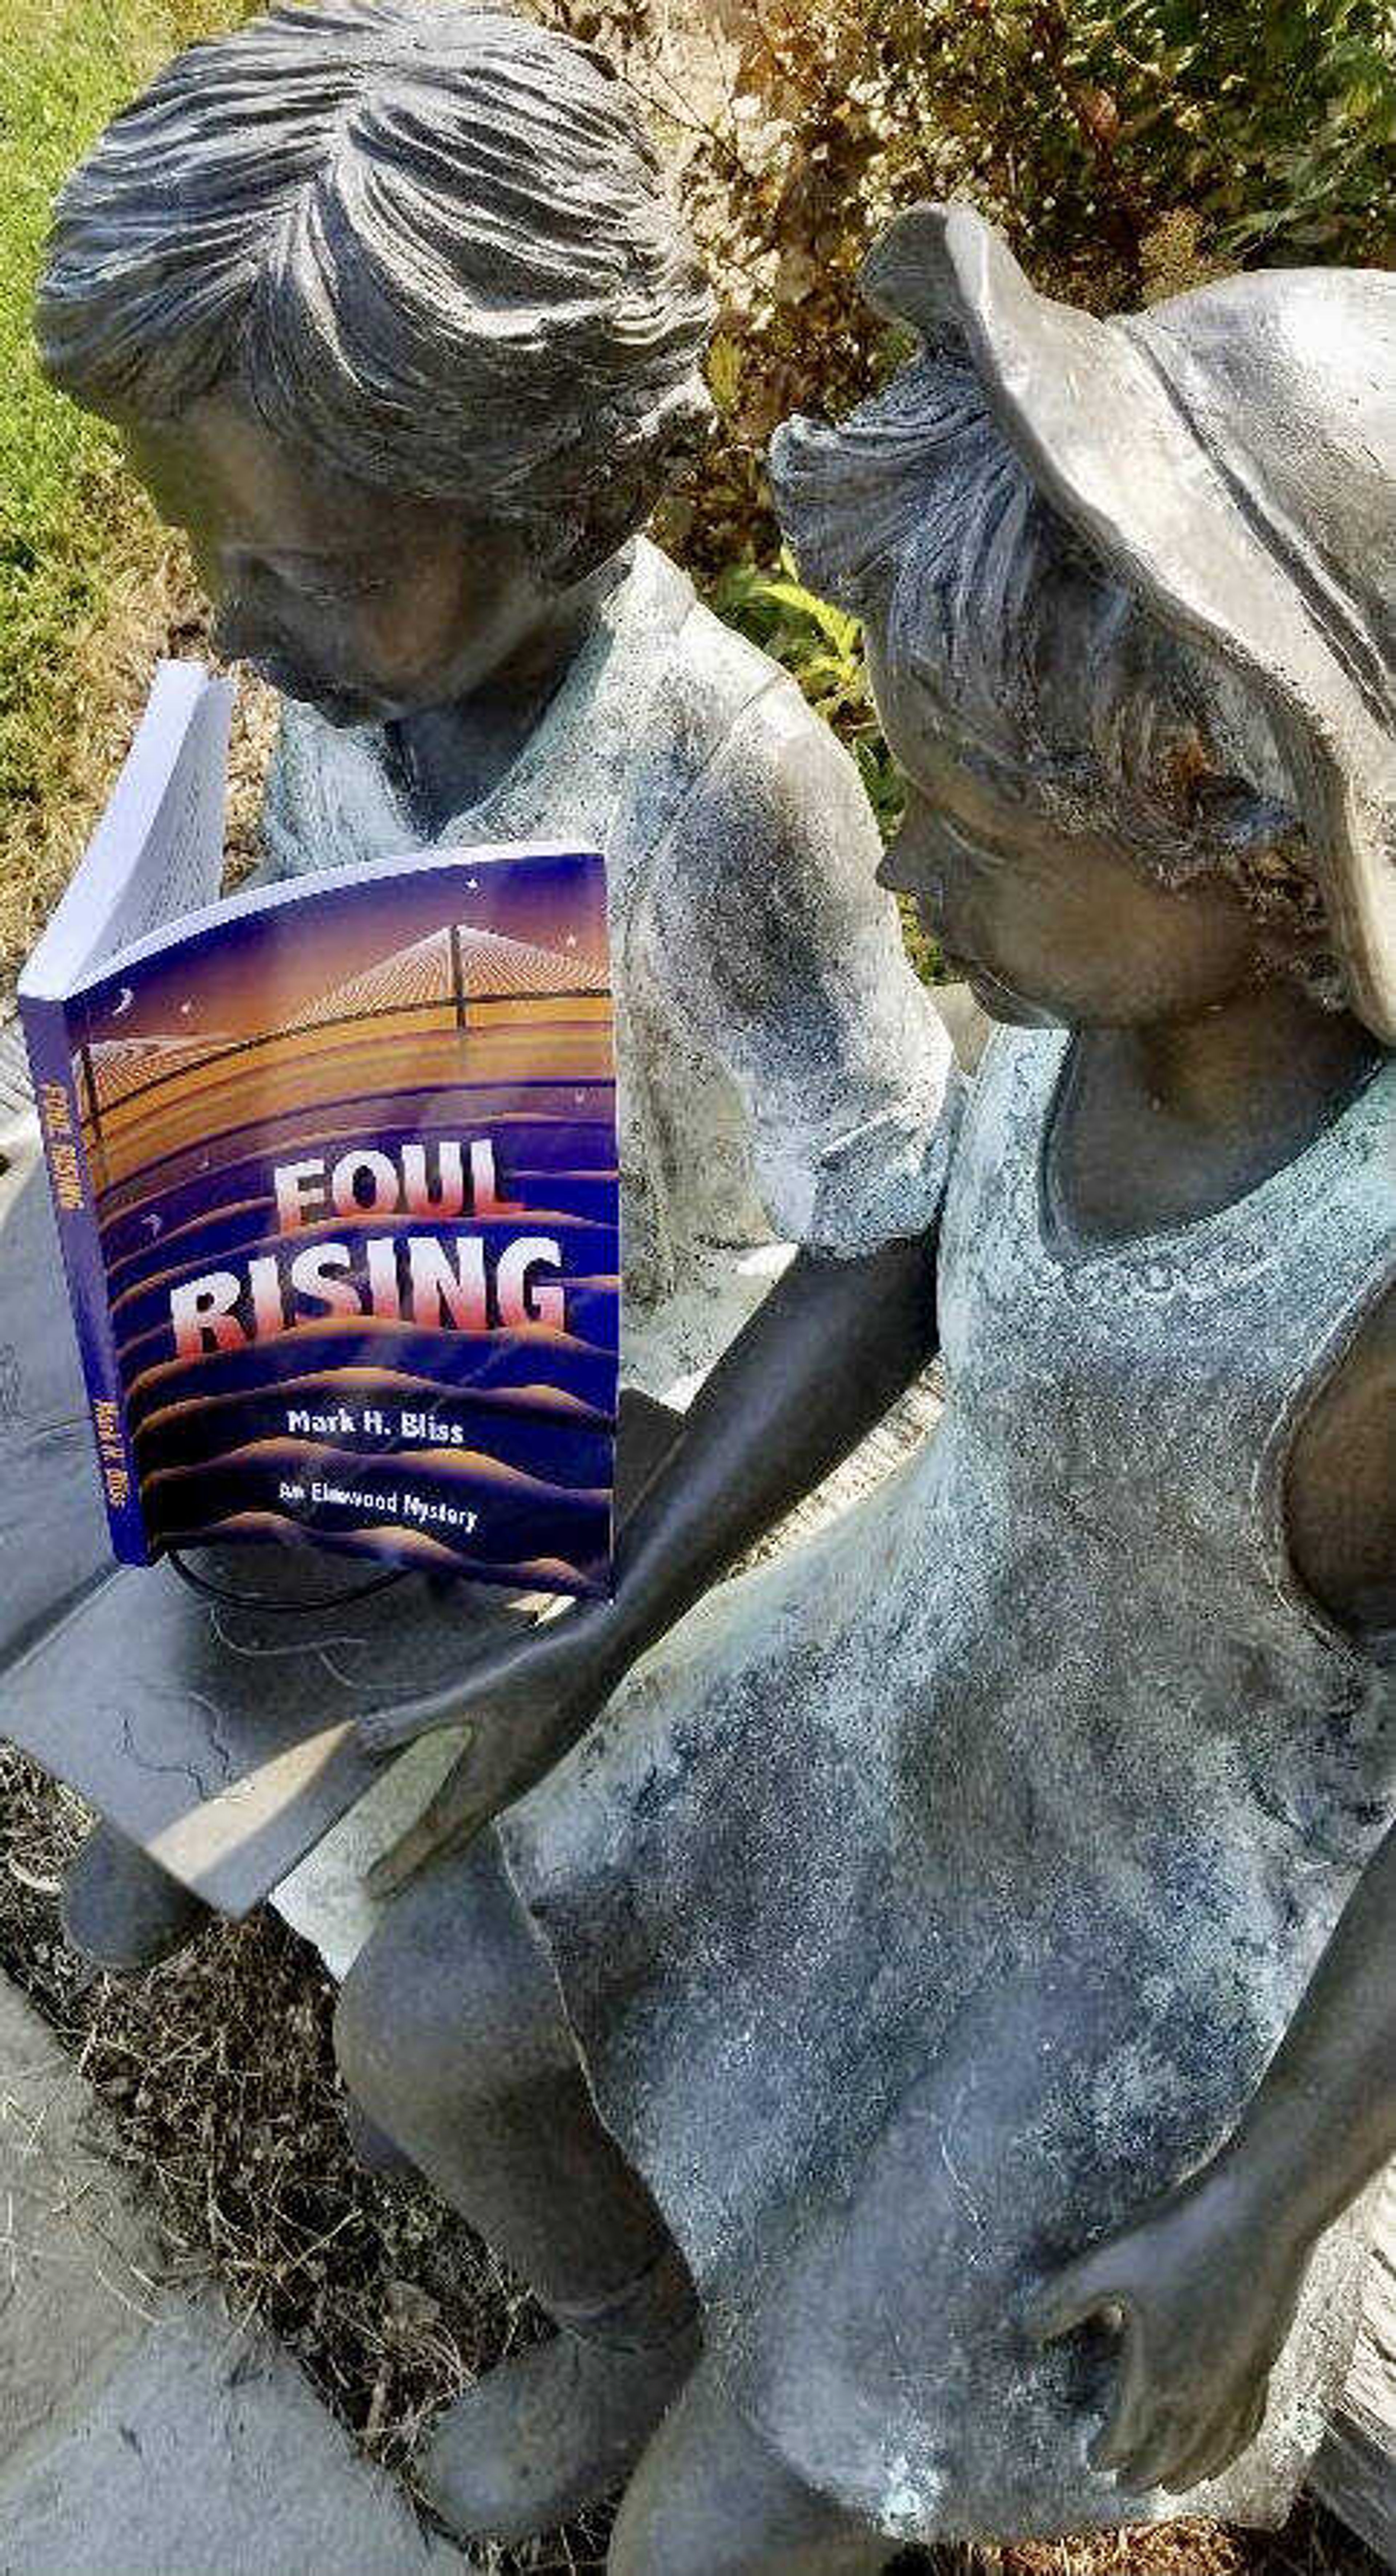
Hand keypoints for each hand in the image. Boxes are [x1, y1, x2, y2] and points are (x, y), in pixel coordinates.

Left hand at [356, 1606, 623, 1896]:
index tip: (372, 1890)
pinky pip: (492, 1803)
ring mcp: (526, 1773)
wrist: (602, 1651)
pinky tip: (468, 1802)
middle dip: (421, 1864)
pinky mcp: (537, 1755)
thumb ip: (417, 1718)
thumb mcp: (471, 1691)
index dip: (402, 1860)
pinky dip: (467, 1817)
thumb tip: (363, 1743)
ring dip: (445, 1842)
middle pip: (457, 1838)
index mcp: (487, 1780)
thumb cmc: (537, 1670)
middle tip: (388, 1889)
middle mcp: (507, 1786)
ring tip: (422, 1855)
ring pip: (477, 1821)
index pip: (435, 1831)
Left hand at [1025, 2152, 1310, 2494]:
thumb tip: (1028, 2330)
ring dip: (1189, 2472)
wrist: (1257, 2215)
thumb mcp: (1108, 2263)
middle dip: (1144, 2473)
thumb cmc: (1179, 2237)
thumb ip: (1064, 2300)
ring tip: (1176, 2485)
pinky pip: (1246, 2427)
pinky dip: (1231, 2451)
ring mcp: (1237, 2383)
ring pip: (1211, 2450)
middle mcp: (1200, 2394)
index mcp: (1157, 2376)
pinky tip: (1227, 2449)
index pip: (1126, 2434)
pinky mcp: (1262, 2364)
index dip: (1106, 2451)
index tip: (1093, 2460)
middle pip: (1169, 2455)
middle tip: (1125, 2486)